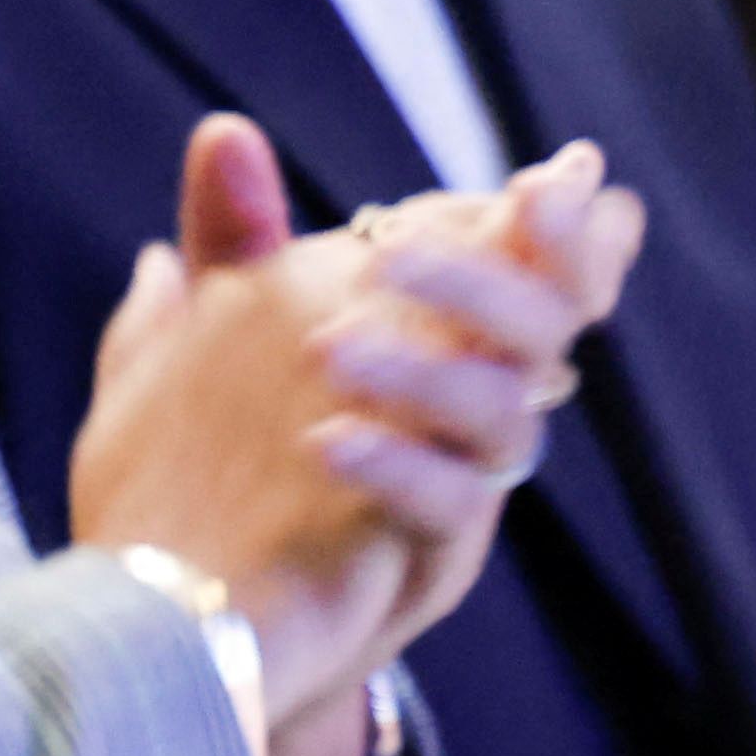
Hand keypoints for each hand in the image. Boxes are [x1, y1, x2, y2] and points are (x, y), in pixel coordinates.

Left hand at [72, 125, 642, 755]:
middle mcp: (466, 410)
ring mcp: (459, 489)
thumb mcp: (209, 348)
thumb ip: (231, 245)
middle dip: (491, 278)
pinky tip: (325, 437)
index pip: (528, 267)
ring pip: (502, 418)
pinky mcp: (429, 564)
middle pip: (541, 330)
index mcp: (435, 342)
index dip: (560, 224)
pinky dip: (396, 464)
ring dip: (425, 369)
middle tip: (390, 252)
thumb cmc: (215, 473)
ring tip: (328, 348)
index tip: (563, 173)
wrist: (193, 620)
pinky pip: (450, 508)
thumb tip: (224, 134)